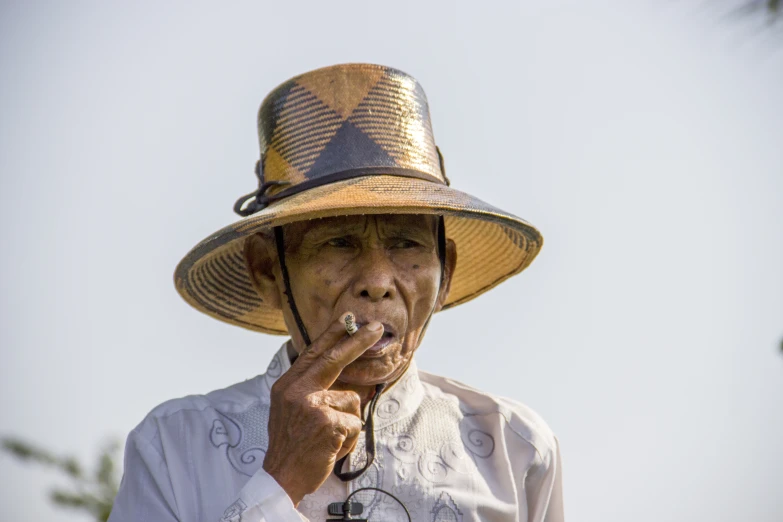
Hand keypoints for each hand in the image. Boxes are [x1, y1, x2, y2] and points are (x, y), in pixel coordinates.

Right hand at [262, 313, 383, 505]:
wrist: (280, 478)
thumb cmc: (291, 446)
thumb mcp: (292, 411)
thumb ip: (313, 391)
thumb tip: (350, 380)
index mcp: (286, 385)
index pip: (313, 352)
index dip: (332, 334)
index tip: (347, 318)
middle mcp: (296, 390)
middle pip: (334, 358)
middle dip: (358, 341)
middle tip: (378, 327)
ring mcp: (311, 404)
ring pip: (351, 400)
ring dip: (348, 422)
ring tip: (329, 438)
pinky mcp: (326, 421)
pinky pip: (354, 422)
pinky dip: (349, 439)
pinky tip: (332, 448)